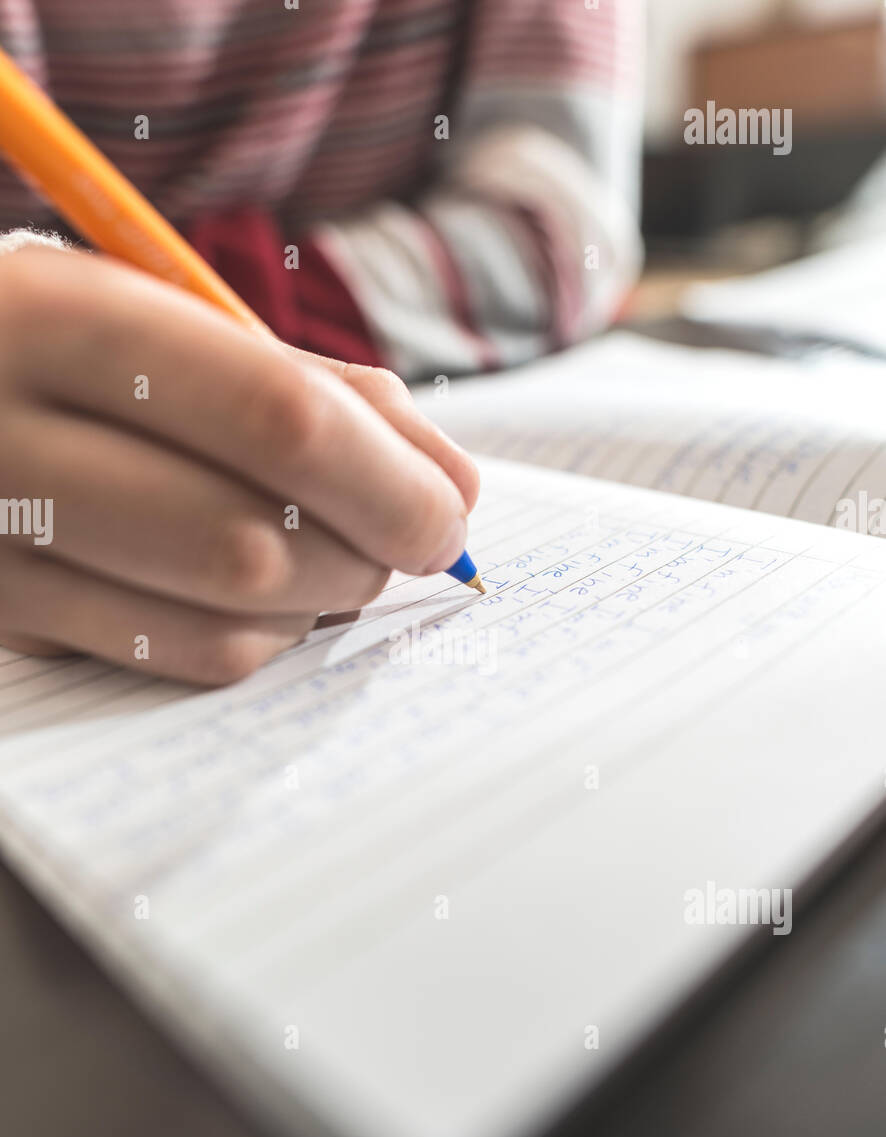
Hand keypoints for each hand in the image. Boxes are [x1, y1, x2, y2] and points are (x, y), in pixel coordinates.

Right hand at [0, 243, 477, 683]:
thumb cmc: (61, 342)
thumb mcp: (159, 313)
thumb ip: (308, 384)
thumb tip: (451, 486)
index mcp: (57, 320)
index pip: (274, 419)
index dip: (390, 481)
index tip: (448, 514)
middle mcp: (3, 442)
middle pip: (250, 545)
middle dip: (364, 556)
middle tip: (397, 539)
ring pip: (219, 623)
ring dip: (316, 603)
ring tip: (325, 555)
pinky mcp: (1, 618)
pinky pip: (172, 659)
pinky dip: (253, 636)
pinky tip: (254, 591)